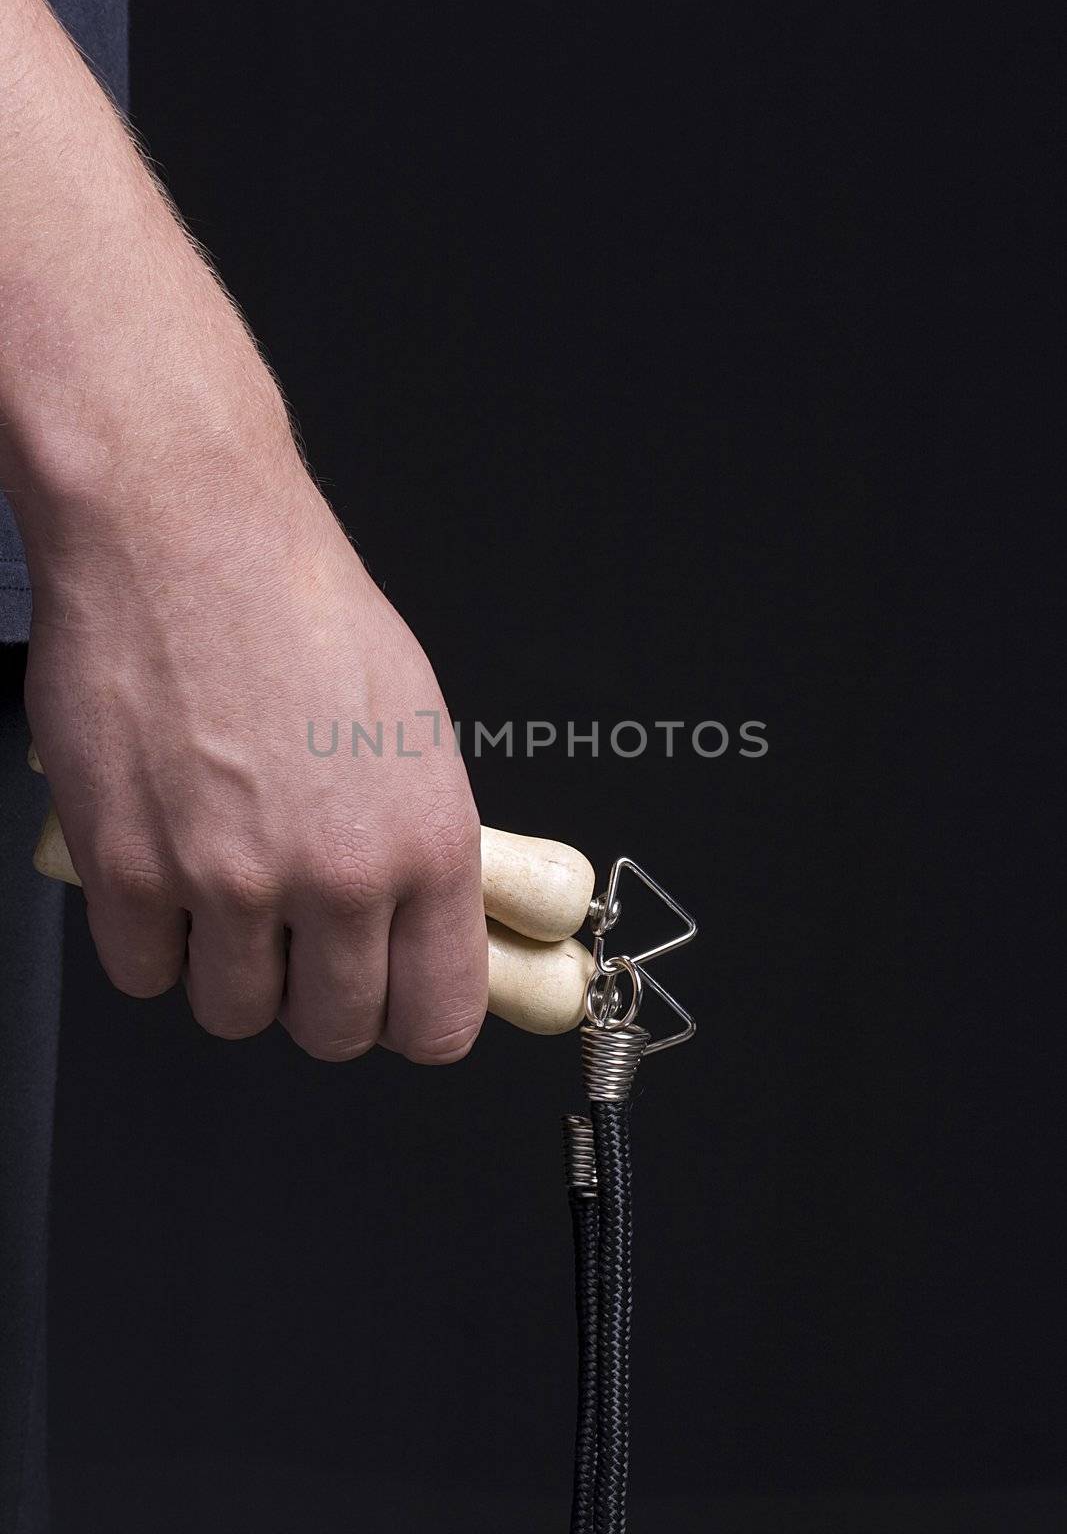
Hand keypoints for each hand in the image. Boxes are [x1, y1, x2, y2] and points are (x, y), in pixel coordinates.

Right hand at [20, 407, 486, 1064]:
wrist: (188, 534)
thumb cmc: (299, 606)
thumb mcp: (413, 728)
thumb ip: (419, 845)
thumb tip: (421, 921)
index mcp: (426, 843)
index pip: (438, 1016)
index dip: (411, 1021)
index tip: (390, 1005)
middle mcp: (338, 876)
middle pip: (333, 1030)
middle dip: (315, 997)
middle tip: (297, 940)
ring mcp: (228, 882)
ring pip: (234, 1012)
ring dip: (227, 969)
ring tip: (222, 890)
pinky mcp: (129, 871)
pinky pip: (143, 973)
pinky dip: (150, 940)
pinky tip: (162, 874)